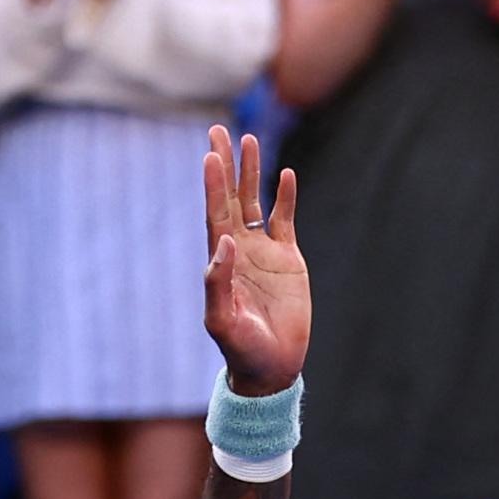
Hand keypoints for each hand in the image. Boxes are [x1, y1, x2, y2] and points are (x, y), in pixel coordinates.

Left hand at [200, 126, 307, 394]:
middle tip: (219, 132)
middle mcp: (240, 249)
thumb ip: (218, 283)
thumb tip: (224, 243)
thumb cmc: (242, 348)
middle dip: (226, 166)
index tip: (210, 156)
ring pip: (256, 203)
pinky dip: (286, 198)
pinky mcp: (288, 259)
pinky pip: (285, 221)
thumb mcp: (223, 321)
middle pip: (231, 198)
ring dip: (253, 173)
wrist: (271, 366)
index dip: (213, 186)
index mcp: (221, 260)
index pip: (215, 214)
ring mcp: (264, 252)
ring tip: (250, 140)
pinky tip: (286, 175)